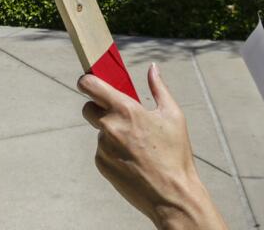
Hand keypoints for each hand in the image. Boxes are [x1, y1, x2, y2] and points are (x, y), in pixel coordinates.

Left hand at [80, 64, 223, 228]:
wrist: (171, 195)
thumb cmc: (175, 154)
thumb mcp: (173, 116)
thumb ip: (159, 88)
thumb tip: (152, 67)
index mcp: (125, 110)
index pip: (90, 85)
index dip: (87, 81)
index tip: (90, 82)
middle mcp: (109, 127)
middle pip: (88, 108)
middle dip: (98, 107)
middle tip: (119, 115)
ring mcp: (103, 146)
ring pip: (99, 131)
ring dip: (111, 132)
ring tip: (136, 145)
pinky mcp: (101, 164)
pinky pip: (102, 149)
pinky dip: (112, 150)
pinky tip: (132, 159)